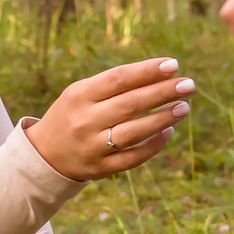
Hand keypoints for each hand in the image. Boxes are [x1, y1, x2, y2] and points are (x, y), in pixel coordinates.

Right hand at [27, 57, 196, 180]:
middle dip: (163, 92)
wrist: (45, 154)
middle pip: (130, 104)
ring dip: (163, 118)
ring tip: (184, 107)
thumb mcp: (82, 93)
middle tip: (188, 85)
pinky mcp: (100, 168)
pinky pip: (133, 158)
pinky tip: (168, 131)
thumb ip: (115, 85)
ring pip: (134, 132)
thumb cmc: (73, 114)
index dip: (148, 71)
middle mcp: (85, 121)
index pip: (119, 79)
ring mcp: (92, 146)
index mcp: (79, 95)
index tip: (174, 64)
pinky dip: (153, 145)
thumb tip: (161, 75)